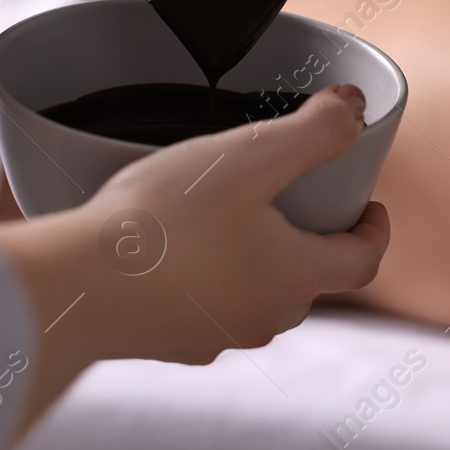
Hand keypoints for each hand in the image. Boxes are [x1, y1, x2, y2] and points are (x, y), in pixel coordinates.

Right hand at [77, 83, 388, 361]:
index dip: (374, 229)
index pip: (363, 260)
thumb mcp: (248, 157)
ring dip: (261, 262)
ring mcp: (215, 335)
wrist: (75, 289)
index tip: (369, 206)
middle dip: (315, 241)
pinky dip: (210, 280)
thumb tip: (356, 107)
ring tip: (238, 220)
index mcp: (296, 277)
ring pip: (259, 297)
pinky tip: (179, 253)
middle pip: (313, 280)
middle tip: (301, 202)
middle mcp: (264, 317)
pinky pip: (208, 308)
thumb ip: (313, 131)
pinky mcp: (170, 341)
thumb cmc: (162, 223)